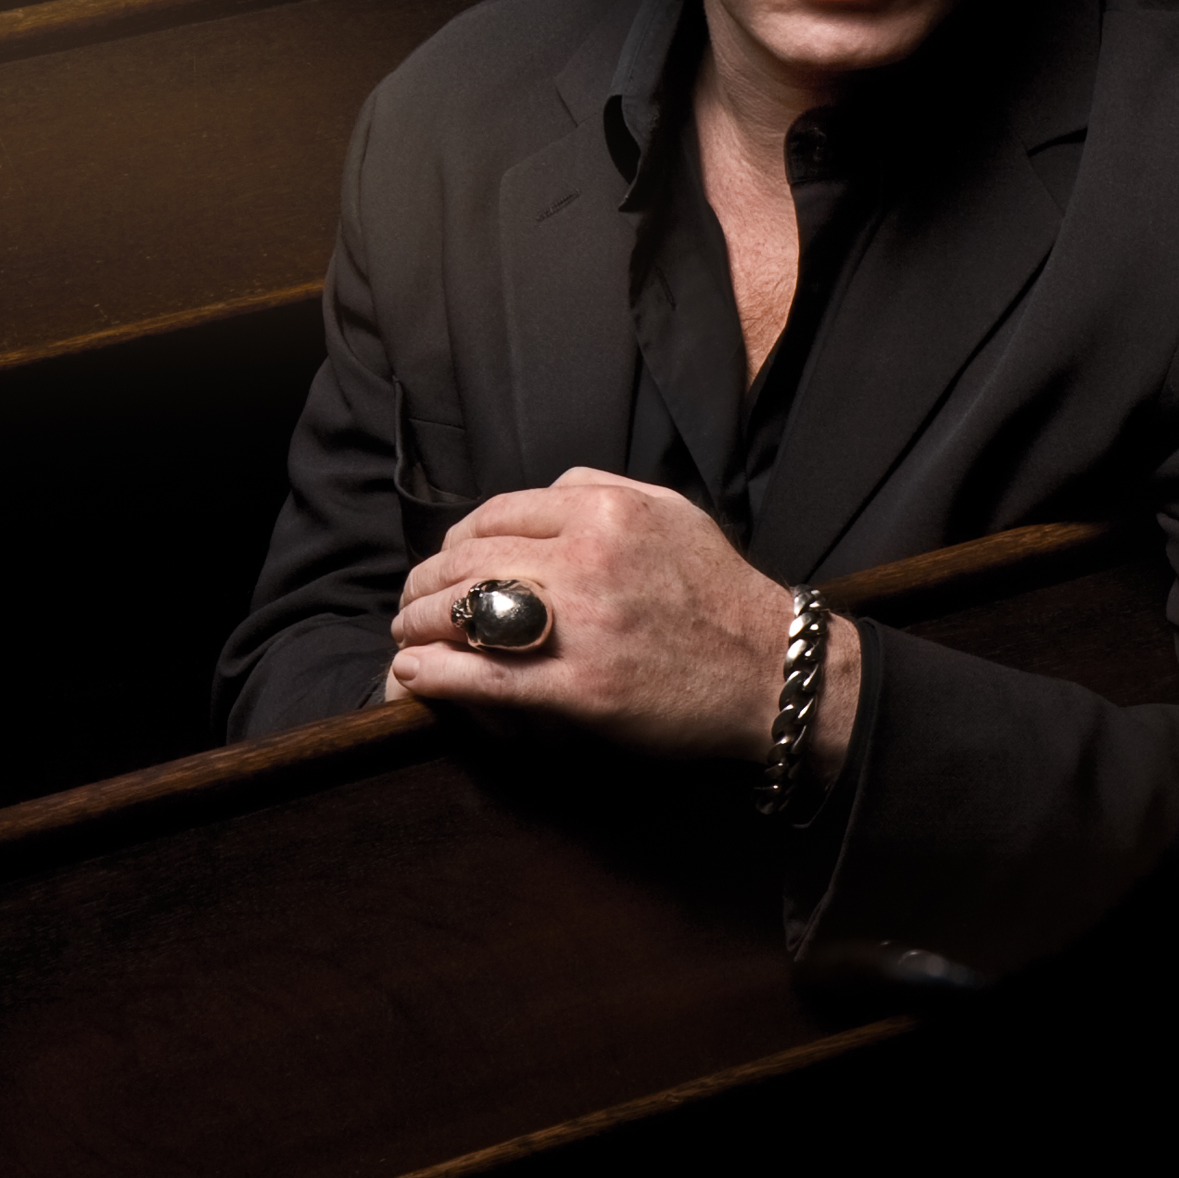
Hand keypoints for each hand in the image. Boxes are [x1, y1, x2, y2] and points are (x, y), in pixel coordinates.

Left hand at [386, 467, 857, 776]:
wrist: (772, 672)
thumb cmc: (721, 595)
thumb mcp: (672, 513)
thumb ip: (604, 489)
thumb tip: (545, 491)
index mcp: (605, 510)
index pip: (496, 514)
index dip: (454, 540)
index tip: (443, 562)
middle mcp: (587, 557)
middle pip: (469, 560)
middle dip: (425, 583)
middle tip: (409, 603)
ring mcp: (580, 624)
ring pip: (465, 611)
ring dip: (419, 624)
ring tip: (406, 636)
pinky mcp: (578, 688)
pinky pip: (482, 675)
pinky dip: (434, 673)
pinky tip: (412, 674)